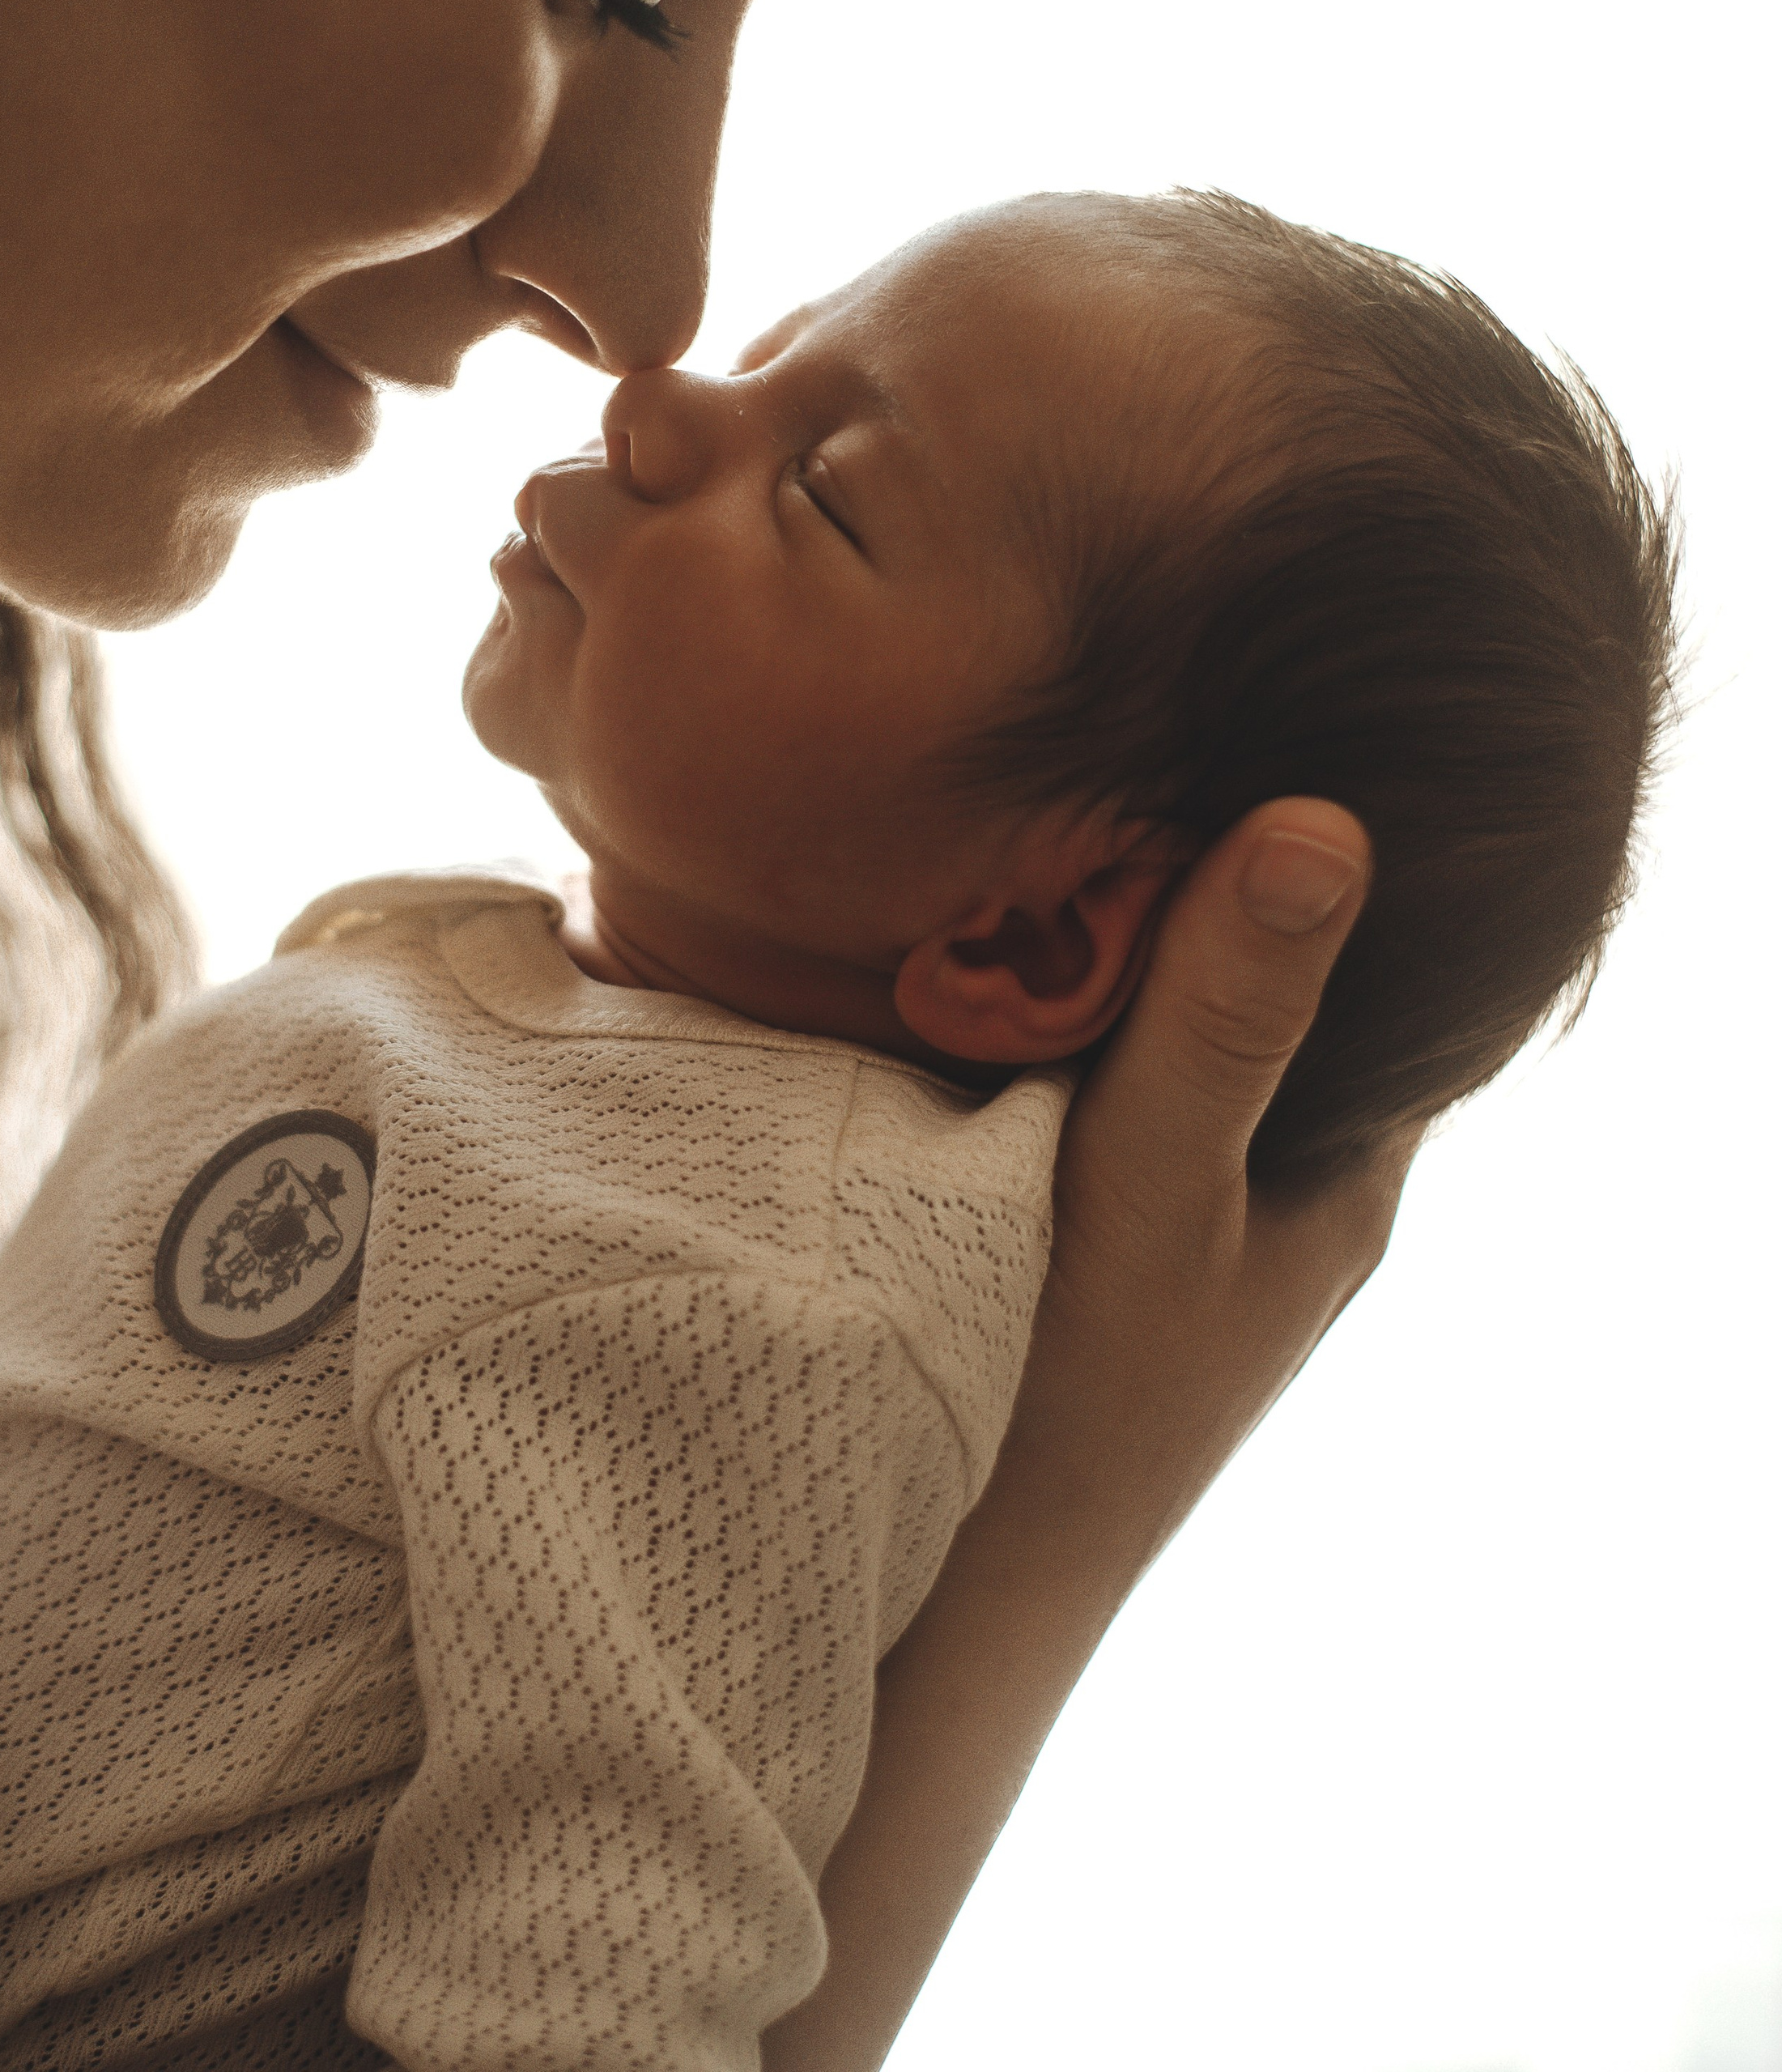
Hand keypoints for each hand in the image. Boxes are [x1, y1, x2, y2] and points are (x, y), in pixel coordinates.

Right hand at [1017, 796, 1414, 1580]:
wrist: (954, 1585)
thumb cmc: (1073, 1400)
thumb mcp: (1152, 1184)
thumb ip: (1225, 1017)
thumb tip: (1327, 827)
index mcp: (1352, 1162)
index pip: (1387, 962)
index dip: (1320, 849)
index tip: (1225, 757)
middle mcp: (1289, 1176)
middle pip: (1269, 977)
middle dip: (1198, 884)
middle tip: (1101, 781)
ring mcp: (1193, 1202)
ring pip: (1174, 1023)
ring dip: (1111, 952)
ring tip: (1031, 845)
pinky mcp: (1102, 1219)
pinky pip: (1100, 1074)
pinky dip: (1054, 1013)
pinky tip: (979, 965)